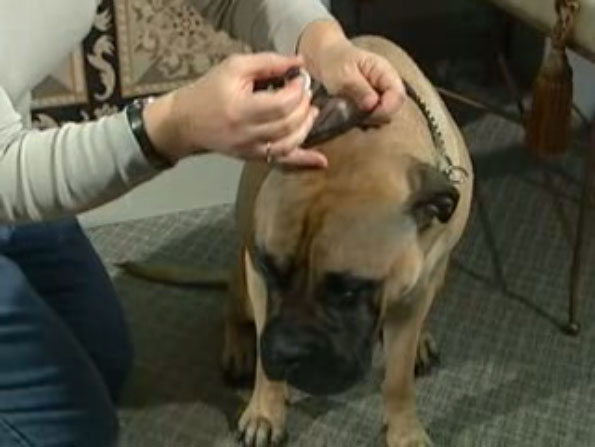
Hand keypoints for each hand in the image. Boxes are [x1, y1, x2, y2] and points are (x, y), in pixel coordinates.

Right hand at [143, 52, 327, 167]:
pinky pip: (282, 162)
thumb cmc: (209, 90)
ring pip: (290, 143)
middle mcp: (247, 134)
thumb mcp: (234, 67)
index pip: (281, 104)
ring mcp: (251, 150)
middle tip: (306, 92)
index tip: (300, 78)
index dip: (297, 90)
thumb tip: (298, 62)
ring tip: (310, 110)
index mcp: (240, 109)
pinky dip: (304, 161)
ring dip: (307, 126)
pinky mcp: (254, 158)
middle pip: (288, 124)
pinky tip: (321, 160)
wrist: (186, 122)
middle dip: (303, 105)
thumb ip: (268, 62)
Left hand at [298, 21, 404, 124]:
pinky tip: (353, 115)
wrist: (326, 60)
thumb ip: (358, 88)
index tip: (367, 113)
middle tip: (356, 115)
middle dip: (377, 116)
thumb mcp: (343, 74)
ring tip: (352, 114)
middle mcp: (387, 84)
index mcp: (385, 72)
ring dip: (370, 119)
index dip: (386, 109)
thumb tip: (372, 104)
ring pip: (386, 115)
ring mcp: (381, 95)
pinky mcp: (373, 104)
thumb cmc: (335, 62)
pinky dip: (365, 120)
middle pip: (395, 108)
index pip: (398, 96)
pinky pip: (375, 118)